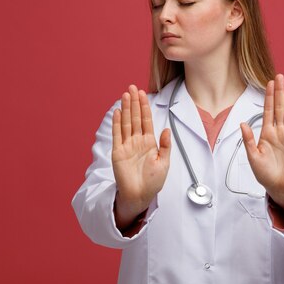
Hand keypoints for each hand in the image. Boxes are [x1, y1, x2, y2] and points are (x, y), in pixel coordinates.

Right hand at [112, 85, 170, 228]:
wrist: (140, 196)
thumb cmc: (153, 182)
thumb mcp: (164, 163)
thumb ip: (165, 146)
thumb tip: (166, 129)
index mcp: (149, 143)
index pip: (146, 120)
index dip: (145, 107)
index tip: (143, 94)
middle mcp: (137, 142)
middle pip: (135, 118)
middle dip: (134, 103)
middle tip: (132, 87)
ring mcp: (127, 146)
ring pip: (126, 123)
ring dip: (126, 109)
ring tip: (125, 95)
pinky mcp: (118, 152)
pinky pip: (117, 135)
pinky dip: (117, 123)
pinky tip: (117, 112)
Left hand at [240, 74, 283, 214]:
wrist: (280, 187)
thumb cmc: (264, 174)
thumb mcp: (253, 157)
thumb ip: (248, 140)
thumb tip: (242, 123)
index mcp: (266, 134)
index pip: (268, 111)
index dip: (268, 97)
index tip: (269, 83)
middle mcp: (279, 132)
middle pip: (279, 108)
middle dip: (279, 92)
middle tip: (280, 76)